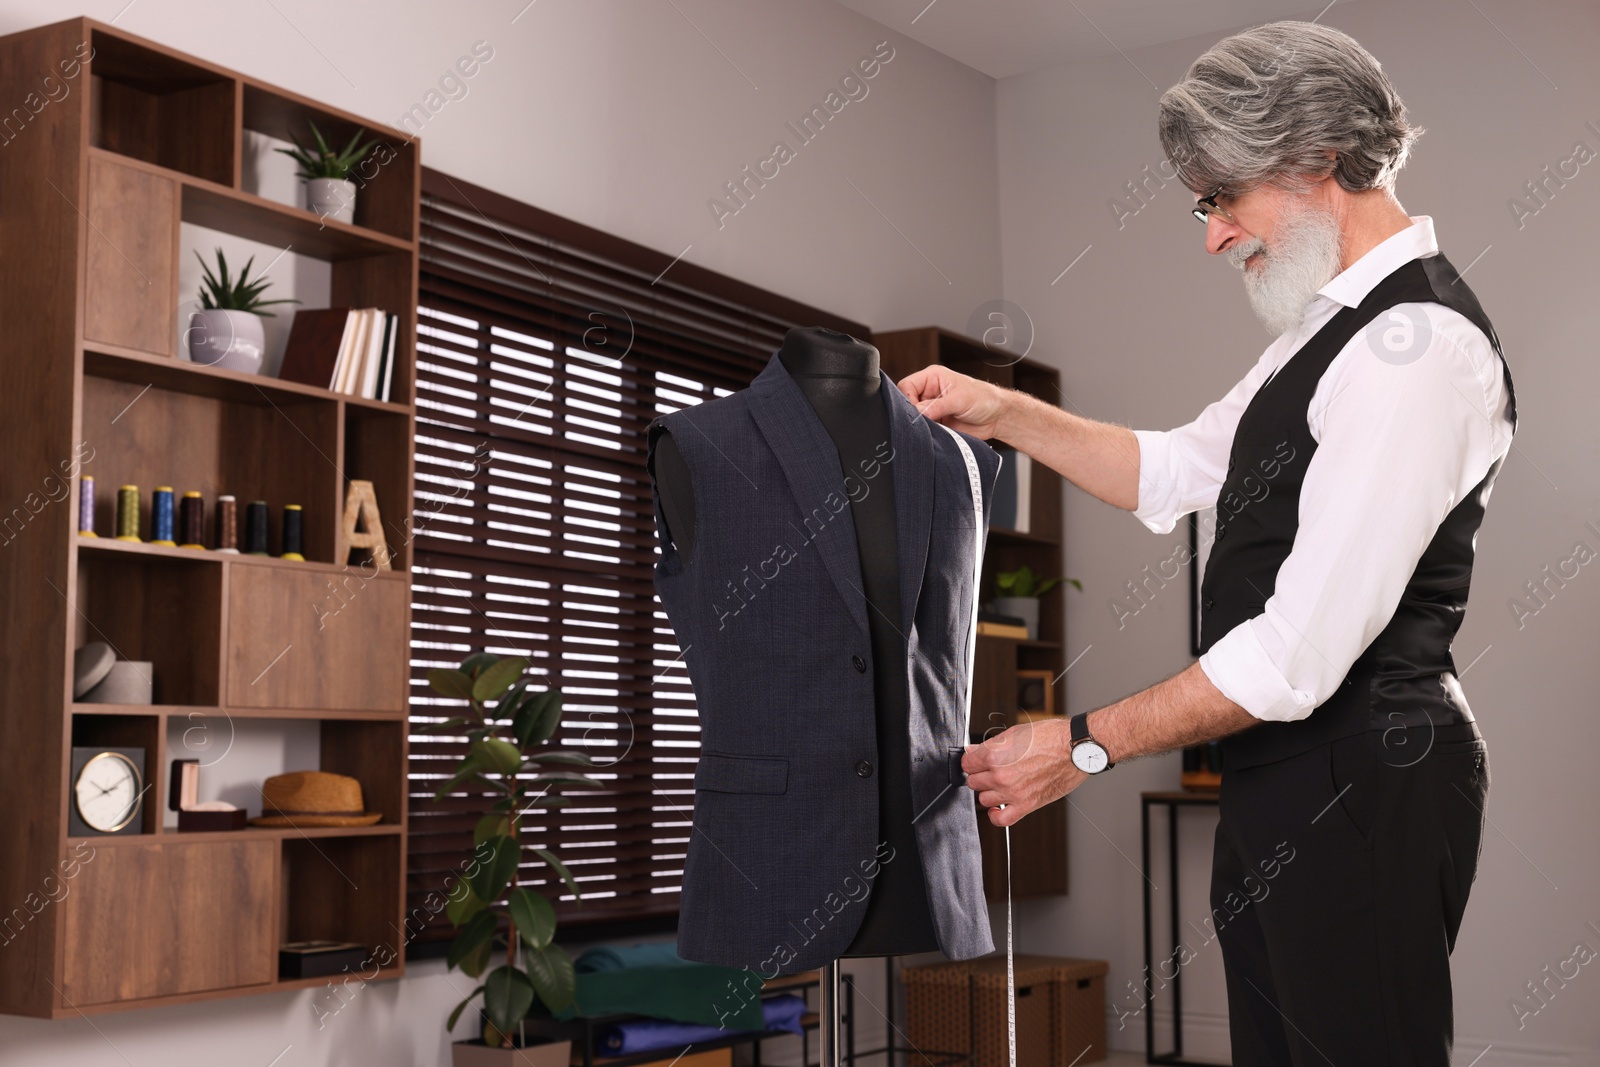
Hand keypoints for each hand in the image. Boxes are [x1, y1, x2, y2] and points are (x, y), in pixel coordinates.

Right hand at [896, 364, 1010, 439]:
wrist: (998, 418)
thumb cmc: (984, 399)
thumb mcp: (959, 400)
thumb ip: (936, 406)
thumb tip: (917, 413)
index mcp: (932, 377)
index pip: (906, 386)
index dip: (907, 399)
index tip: (916, 413)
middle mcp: (929, 392)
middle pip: (907, 402)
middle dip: (913, 414)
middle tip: (924, 423)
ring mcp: (932, 408)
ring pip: (914, 418)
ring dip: (921, 425)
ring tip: (934, 428)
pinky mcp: (936, 423)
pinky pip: (923, 429)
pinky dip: (926, 434)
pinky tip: (935, 434)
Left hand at [961, 718, 1085, 826]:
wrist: (1075, 749)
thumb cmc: (1050, 737)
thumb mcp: (1015, 733)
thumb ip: (990, 745)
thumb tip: (972, 751)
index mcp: (995, 755)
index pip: (967, 763)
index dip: (971, 761)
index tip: (976, 761)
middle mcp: (1000, 775)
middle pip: (973, 781)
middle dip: (980, 775)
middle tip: (990, 770)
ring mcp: (1012, 792)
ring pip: (984, 799)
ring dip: (989, 792)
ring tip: (1000, 784)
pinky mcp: (1026, 805)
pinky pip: (1001, 820)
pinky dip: (996, 815)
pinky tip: (998, 807)